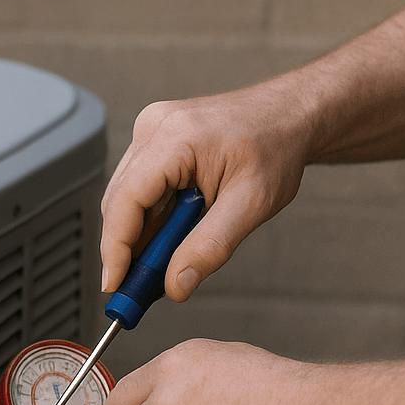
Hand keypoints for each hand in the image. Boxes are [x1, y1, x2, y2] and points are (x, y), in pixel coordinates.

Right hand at [100, 83, 317, 300]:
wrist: (290, 115)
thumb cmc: (276, 148)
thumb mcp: (252, 204)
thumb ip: (211, 247)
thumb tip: (175, 285)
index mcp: (175, 137)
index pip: (125, 200)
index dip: (114, 247)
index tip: (114, 285)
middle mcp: (154, 128)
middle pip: (119, 200)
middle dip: (127, 248)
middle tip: (141, 289)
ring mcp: (152, 131)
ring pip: (126, 196)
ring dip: (140, 234)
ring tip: (165, 263)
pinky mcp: (155, 140)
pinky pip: (139, 186)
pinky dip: (150, 217)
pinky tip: (171, 235)